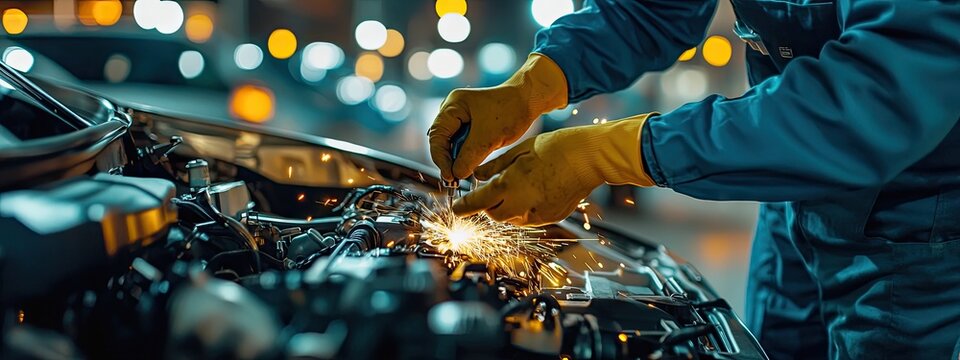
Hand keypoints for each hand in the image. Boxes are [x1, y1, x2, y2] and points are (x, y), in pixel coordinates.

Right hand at [428, 54, 567, 180]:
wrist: (528, 100)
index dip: (440, 158)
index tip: (450, 176)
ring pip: (451, 143)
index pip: (436, 136)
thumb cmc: (510, 111)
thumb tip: (456, 174)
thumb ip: (469, 157)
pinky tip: (469, 164)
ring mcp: (460, 116)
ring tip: (462, 174)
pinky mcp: (469, 124)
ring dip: (456, 158)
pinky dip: (464, 154)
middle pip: (441, 140)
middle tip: (455, 179)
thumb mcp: (489, 138)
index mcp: (453, 105)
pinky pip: (461, 142)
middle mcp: (452, 109)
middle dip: (447, 160)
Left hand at [452, 114, 656, 225]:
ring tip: (514, 188)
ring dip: (506, 209)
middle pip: (493, 214)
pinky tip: (531, 193)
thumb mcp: (519, 151)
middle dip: (488, 205)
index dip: (464, 207)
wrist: (588, 158)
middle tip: (490, 191)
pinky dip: (523, 210)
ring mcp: (537, 214)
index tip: (456, 208)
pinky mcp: (551, 217)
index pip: (478, 202)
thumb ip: (495, 166)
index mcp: (509, 185)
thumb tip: (477, 175)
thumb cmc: (554, 147)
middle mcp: (521, 204)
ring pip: (511, 219)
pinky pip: (529, 219)